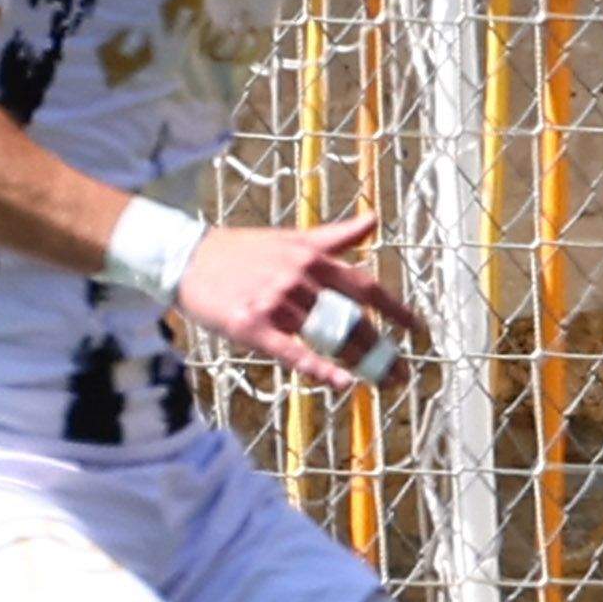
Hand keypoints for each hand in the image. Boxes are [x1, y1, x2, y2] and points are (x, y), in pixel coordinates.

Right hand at [172, 210, 424, 389]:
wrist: (185, 257)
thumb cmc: (241, 250)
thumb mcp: (292, 238)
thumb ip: (335, 235)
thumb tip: (374, 218)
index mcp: (312, 256)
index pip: (365, 285)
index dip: (395, 309)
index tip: (417, 329)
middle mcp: (299, 277)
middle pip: (352, 317)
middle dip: (382, 346)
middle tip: (402, 371)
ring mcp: (277, 302)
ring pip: (327, 336)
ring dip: (359, 362)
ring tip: (382, 382)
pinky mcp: (253, 325)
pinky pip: (293, 351)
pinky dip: (319, 368)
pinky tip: (341, 383)